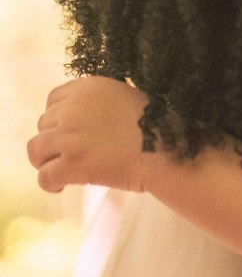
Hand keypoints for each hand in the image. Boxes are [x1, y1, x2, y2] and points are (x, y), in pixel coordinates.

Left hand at [28, 78, 150, 194]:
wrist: (170, 152)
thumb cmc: (160, 130)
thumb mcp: (129, 101)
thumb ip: (102, 106)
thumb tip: (88, 125)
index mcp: (88, 88)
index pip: (53, 101)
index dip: (59, 119)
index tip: (70, 134)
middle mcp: (73, 108)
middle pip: (43, 125)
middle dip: (55, 141)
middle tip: (70, 157)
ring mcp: (70, 136)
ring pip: (36, 150)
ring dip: (45, 161)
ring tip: (60, 172)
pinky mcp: (73, 164)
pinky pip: (45, 177)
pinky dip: (50, 184)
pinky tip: (61, 187)